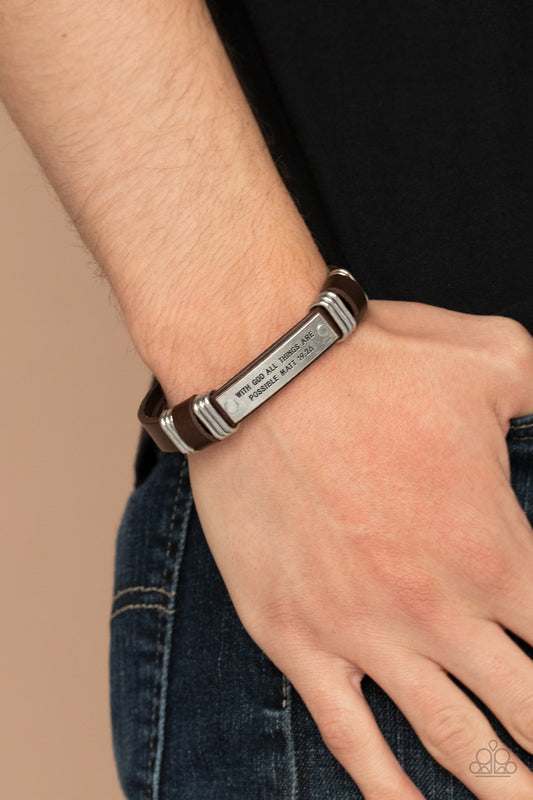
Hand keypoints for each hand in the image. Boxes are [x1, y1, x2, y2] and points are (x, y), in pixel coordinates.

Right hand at [186, 299, 532, 799]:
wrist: (260, 371)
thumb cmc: (374, 363)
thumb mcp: (498, 357)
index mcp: (495, 549)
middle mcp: (438, 609)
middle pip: (527, 711)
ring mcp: (363, 631)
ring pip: (452, 743)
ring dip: (499, 786)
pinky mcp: (297, 636)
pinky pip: (348, 736)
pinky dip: (385, 786)